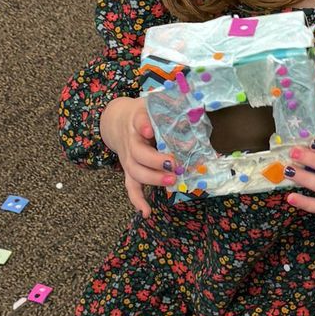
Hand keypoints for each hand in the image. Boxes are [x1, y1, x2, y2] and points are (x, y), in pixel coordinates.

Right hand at [100, 96, 170, 219]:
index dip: (143, 125)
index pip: (138, 120)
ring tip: (171, 181)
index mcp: (137, 120)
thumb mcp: (155, 103)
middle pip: (138, 154)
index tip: (149, 130)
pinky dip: (137, 200)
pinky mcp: (129, 170)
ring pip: (136, 172)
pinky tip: (147, 212)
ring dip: (153, 179)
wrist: (117, 120)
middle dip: (156, 161)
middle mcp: (131, 141)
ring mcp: (128, 158)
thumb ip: (172, 106)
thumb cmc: (144, 113)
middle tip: (175, 164)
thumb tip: (197, 110)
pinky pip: (130, 187)